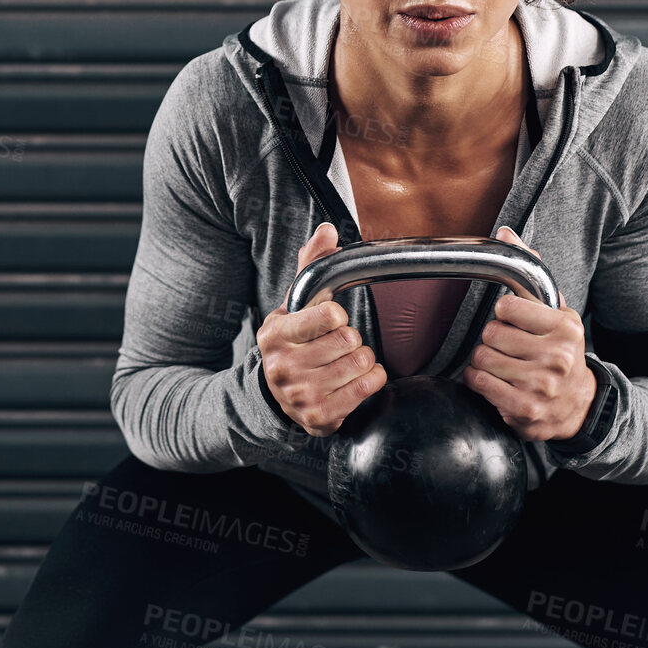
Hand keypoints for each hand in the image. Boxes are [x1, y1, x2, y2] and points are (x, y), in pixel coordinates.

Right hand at [256, 221, 387, 436]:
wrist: (276, 396)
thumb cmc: (294, 343)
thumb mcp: (294, 306)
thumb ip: (311, 267)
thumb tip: (327, 230)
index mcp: (275, 334)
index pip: (328, 314)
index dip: (336, 314)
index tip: (330, 319)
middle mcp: (283, 367)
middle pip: (349, 339)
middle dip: (351, 338)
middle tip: (338, 344)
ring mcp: (300, 396)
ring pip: (361, 363)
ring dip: (362, 359)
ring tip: (344, 361)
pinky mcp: (320, 417)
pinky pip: (368, 387)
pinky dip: (372, 379)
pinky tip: (356, 378)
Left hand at [464, 225, 594, 442]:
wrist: (577, 406)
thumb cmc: (560, 351)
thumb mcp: (556, 312)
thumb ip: (531, 271)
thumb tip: (505, 234)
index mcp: (565, 327)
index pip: (507, 307)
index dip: (504, 314)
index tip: (514, 321)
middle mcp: (557, 356)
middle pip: (491, 333)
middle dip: (493, 339)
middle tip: (507, 346)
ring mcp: (542, 386)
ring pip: (481, 358)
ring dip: (484, 360)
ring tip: (502, 363)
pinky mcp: (525, 409)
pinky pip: (479, 382)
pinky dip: (478, 380)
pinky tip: (494, 380)